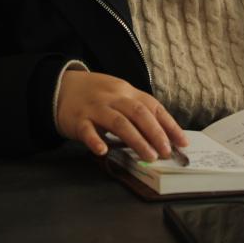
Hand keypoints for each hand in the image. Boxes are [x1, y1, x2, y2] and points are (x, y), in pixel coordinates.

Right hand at [56, 70, 187, 160]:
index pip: (153, 107)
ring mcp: (95, 108)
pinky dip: (95, 140)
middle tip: (166, 152)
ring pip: (118, 122)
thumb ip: (137, 111)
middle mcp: (113, 98)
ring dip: (136, 140)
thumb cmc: (96, 95)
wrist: (61, 86)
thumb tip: (163, 135)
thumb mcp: (118, 96)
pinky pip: (87, 130)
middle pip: (139, 113)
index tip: (182, 142)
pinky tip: (103, 151)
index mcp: (127, 92)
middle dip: (156, 133)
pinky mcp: (78, 119)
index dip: (169, 125)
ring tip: (149, 156)